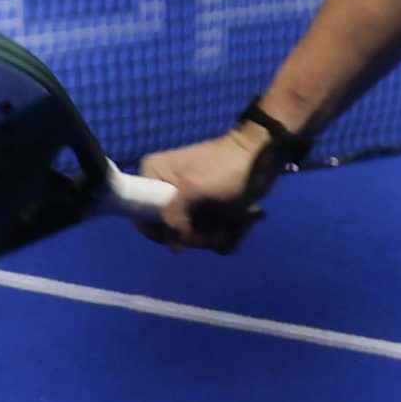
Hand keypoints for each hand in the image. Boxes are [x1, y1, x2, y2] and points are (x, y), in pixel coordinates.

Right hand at [135, 122, 288, 254]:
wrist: (260, 158)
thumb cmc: (225, 169)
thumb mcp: (193, 189)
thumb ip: (172, 215)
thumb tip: (174, 243)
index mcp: (153, 174)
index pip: (141, 215)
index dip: (161, 232)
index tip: (183, 233)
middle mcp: (165, 188)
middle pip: (168, 231)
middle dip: (194, 235)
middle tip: (214, 226)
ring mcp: (186, 201)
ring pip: (190, 236)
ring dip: (212, 235)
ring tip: (230, 223)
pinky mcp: (205, 209)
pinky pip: (207, 233)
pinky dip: (223, 233)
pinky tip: (237, 223)